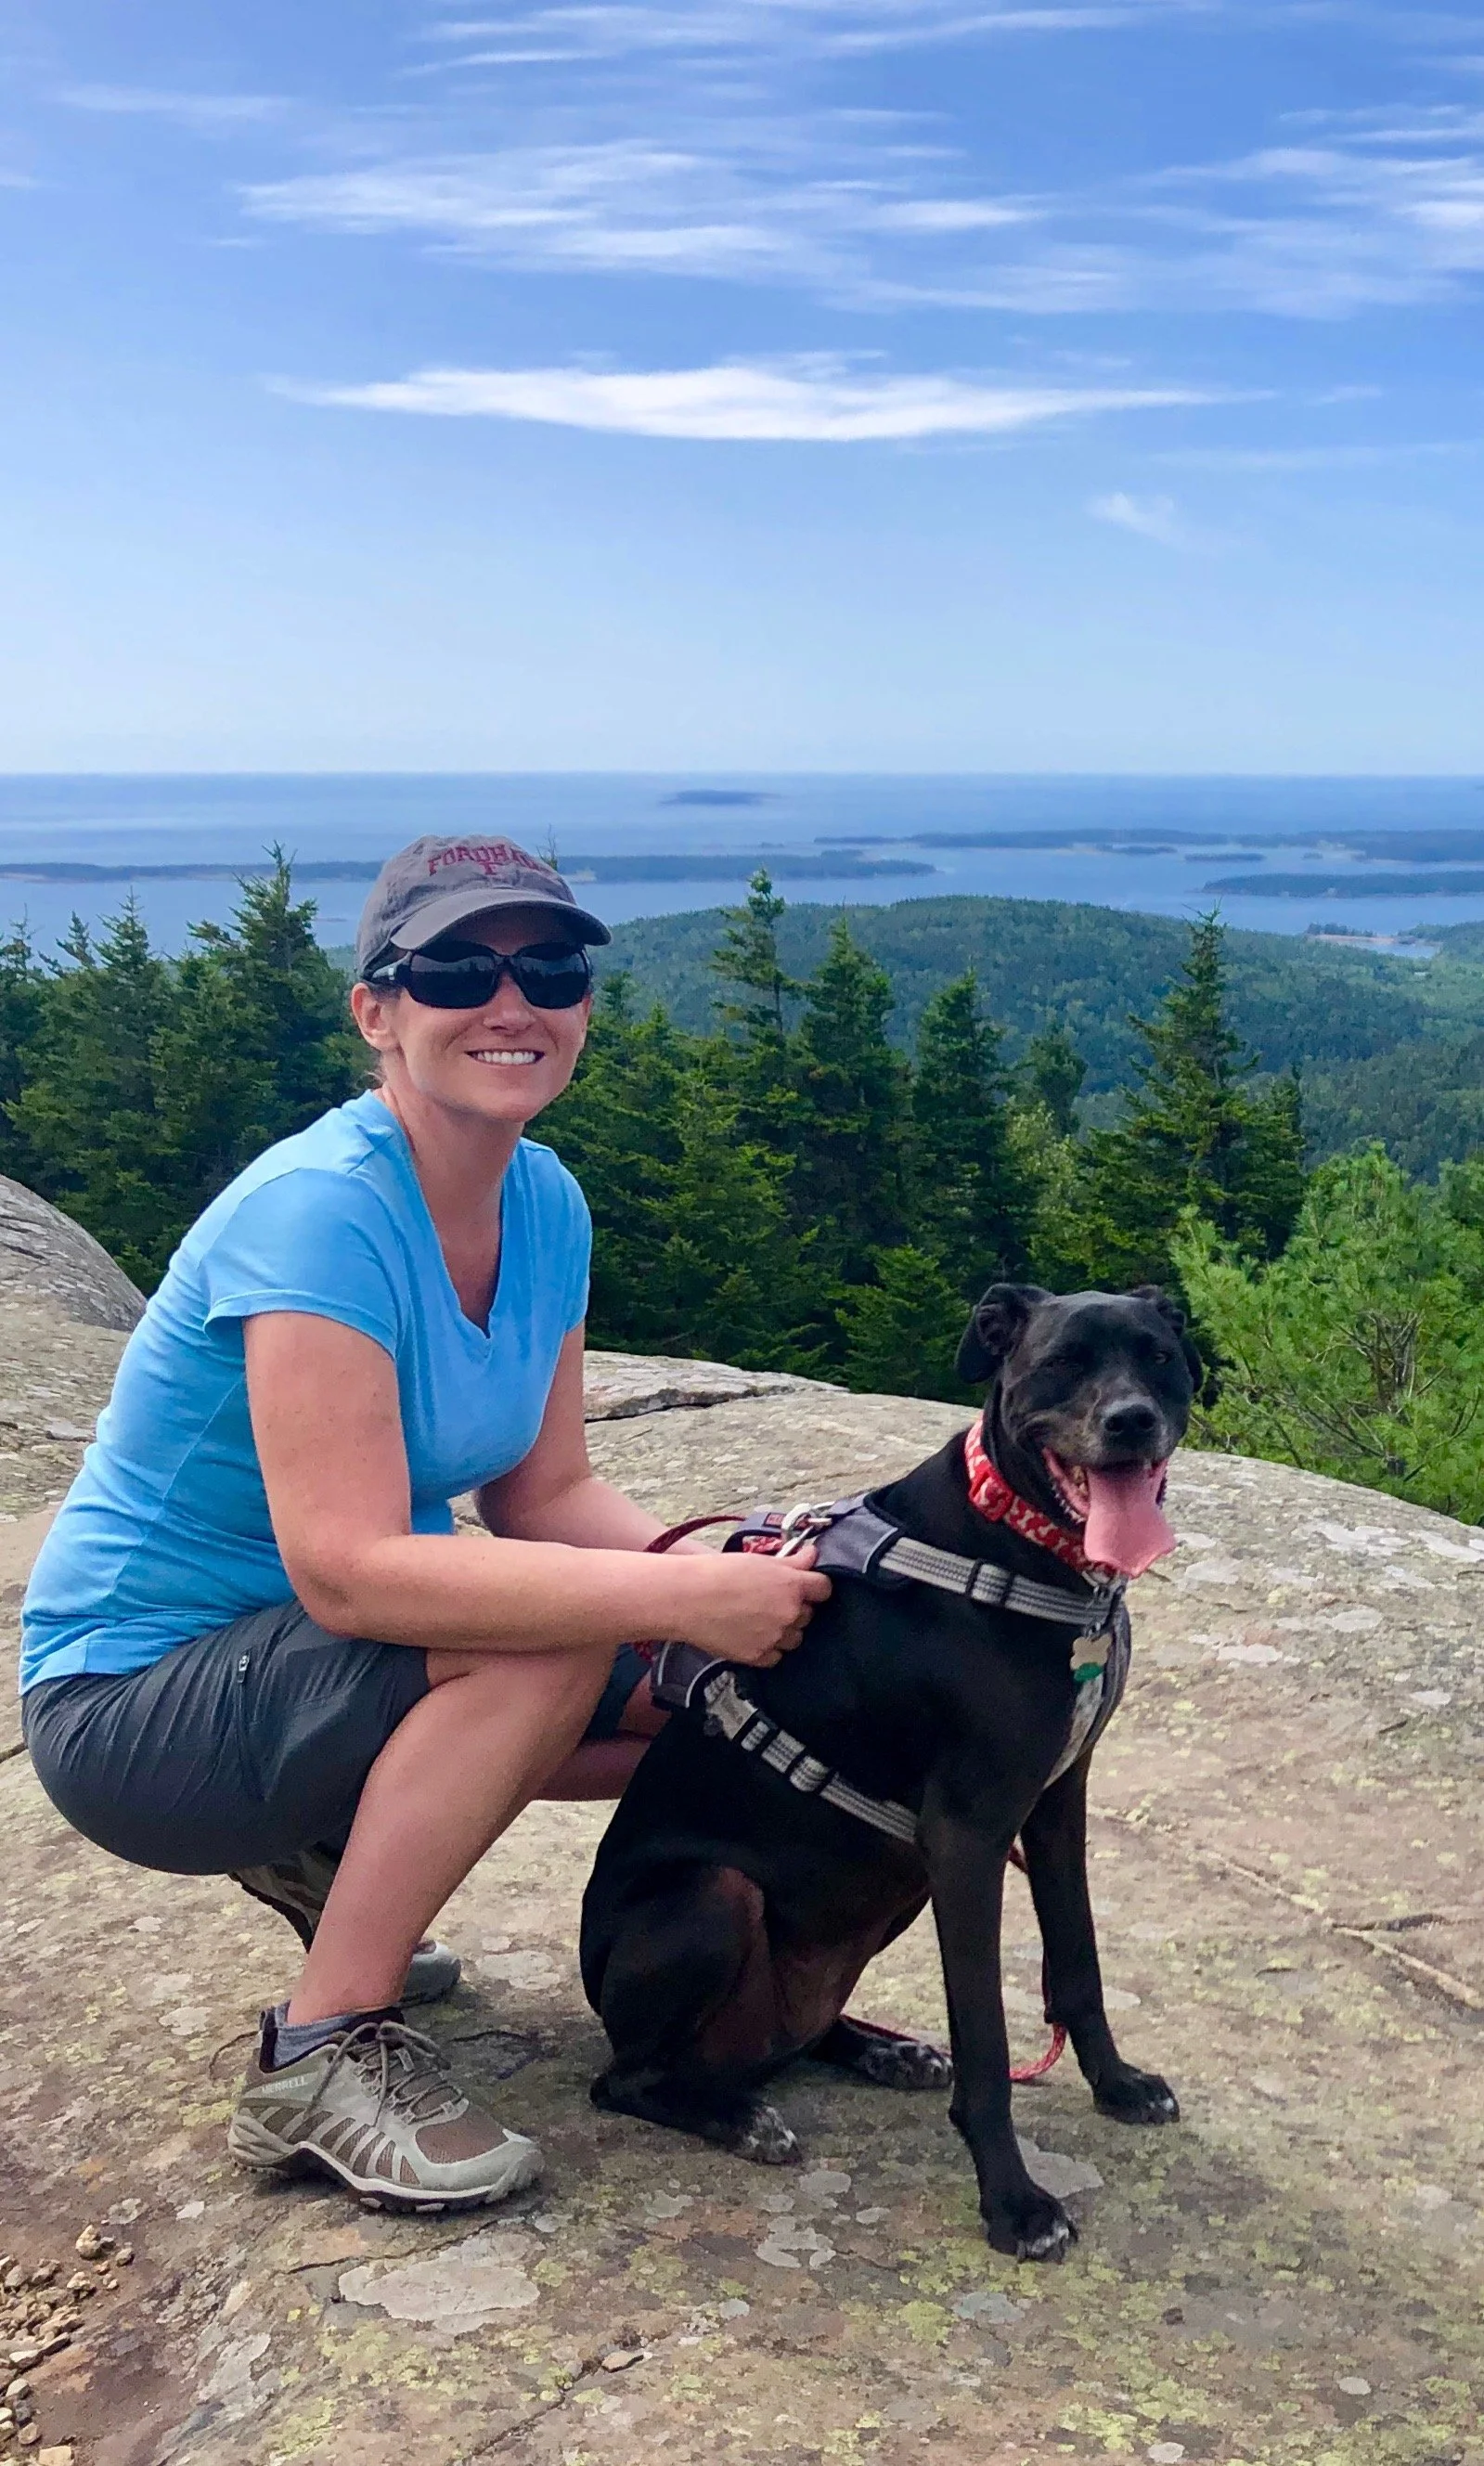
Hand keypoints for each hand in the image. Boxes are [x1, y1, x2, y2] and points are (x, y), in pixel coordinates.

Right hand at [666, 1545, 830, 1667]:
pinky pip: (775, 1656)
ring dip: (784, 1630)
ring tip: (760, 1619)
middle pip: (808, 1615)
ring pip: (794, 1638)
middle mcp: (789, 1613)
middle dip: (795, 1608)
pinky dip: (768, 1647)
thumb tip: (812, 1555)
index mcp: (792, 1585)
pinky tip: (751, 1634)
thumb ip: (791, 1561)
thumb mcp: (758, 1560)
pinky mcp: (758, 1656)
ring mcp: (774, 1637)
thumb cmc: (718, 1573)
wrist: (687, 1598)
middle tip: (772, 1601)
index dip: (815, 1587)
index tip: (807, 1586)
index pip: (824, 1588)